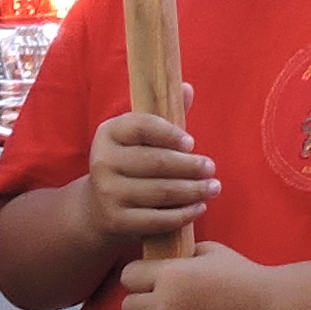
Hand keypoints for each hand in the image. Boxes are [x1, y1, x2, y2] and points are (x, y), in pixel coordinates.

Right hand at [85, 106, 215, 243]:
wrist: (98, 206)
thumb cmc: (130, 163)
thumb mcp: (140, 137)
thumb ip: (165, 114)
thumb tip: (187, 88)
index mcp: (108, 133)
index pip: (142, 126)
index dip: (170, 134)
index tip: (192, 143)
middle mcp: (103, 162)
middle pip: (156, 162)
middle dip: (190, 166)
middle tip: (211, 168)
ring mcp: (108, 193)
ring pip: (161, 192)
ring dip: (193, 190)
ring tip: (212, 187)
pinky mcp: (117, 221)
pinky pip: (158, 219)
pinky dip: (183, 214)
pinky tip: (199, 207)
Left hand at [119, 238, 283, 309]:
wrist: (272, 309)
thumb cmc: (244, 277)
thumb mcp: (210, 251)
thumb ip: (179, 254)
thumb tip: (158, 258)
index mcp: (171, 274)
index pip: (127, 276)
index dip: (139, 277)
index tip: (153, 281)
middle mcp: (167, 306)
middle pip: (127, 308)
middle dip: (143, 306)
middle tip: (163, 307)